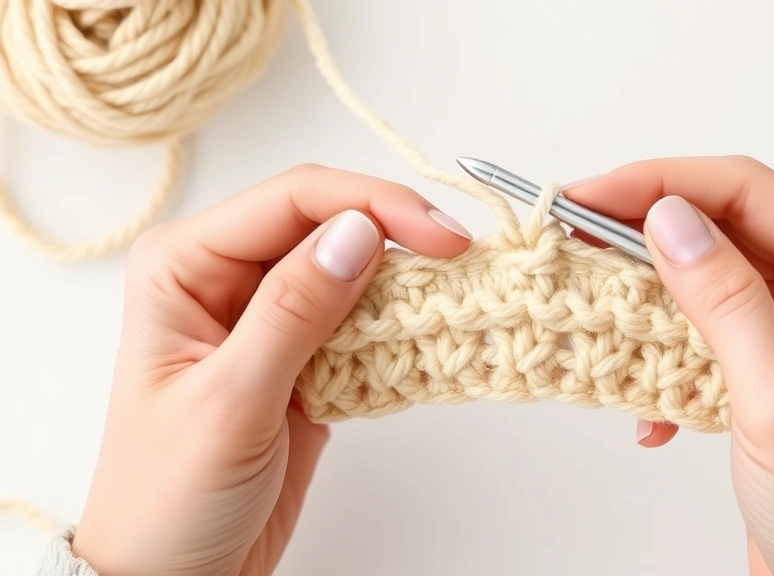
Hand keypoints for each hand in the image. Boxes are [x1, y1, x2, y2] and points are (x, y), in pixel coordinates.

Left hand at [71, 164, 472, 574]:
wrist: (177, 574)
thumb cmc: (167, 497)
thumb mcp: (230, 401)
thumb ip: (294, 310)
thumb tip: (357, 232)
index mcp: (184, 265)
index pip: (291, 201)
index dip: (373, 205)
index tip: (440, 237)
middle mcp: (224, 276)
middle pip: (327, 223)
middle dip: (398, 235)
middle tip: (461, 259)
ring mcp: (267, 314)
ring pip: (352, 268)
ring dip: (405, 281)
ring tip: (454, 295)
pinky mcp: (302, 353)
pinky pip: (360, 318)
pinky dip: (398, 324)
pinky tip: (427, 333)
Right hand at [564, 157, 773, 575]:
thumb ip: (725, 299)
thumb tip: (667, 218)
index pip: (754, 193)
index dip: (663, 184)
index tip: (589, 196)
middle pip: (729, 221)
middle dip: (647, 228)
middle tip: (573, 232)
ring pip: (710, 266)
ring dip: (649, 287)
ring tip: (594, 297)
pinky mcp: (773, 349)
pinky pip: (705, 316)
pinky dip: (666, 341)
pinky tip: (649, 395)